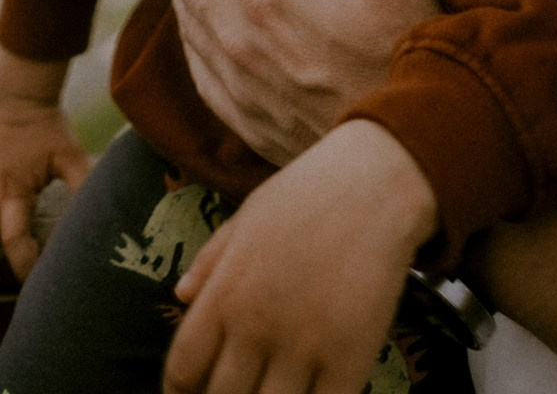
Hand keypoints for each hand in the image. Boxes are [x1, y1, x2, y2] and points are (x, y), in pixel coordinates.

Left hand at [163, 120, 437, 393]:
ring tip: (273, 391)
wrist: (375, 183)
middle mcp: (256, 325)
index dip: (181, 391)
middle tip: (238, 389)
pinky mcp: (350, 360)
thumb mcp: (249, 216)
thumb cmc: (308, 194)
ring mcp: (303, 347)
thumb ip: (212, 259)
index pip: (183, 366)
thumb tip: (181, 295)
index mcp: (225, 291)